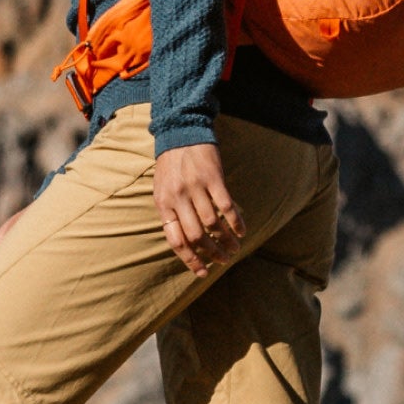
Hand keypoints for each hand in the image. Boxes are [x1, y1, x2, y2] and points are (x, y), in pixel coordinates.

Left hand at [154, 141, 245, 275]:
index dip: (190, 260)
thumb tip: (184, 241)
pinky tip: (242, 231)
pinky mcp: (213, 178)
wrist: (180, 131)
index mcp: (163, 204)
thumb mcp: (162, 189)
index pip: (176, 241)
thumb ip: (171, 212)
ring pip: (213, 224)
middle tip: (224, 260)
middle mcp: (178, 198)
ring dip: (226, 241)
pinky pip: (226, 206)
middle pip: (197, 236)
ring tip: (235, 249)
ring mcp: (195, 188)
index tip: (203, 272)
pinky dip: (235, 222)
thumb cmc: (171, 163)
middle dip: (212, 254)